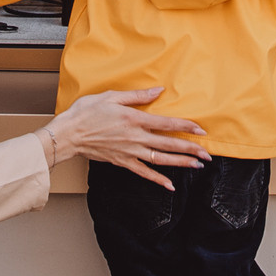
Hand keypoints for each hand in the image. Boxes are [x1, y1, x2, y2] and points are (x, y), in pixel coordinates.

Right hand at [44, 88, 208, 187]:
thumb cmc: (87, 112)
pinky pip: (144, 173)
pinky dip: (158, 180)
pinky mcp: (122, 162)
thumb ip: (138, 96)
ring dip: (180, 163)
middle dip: (190, 149)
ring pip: (161, 160)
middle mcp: (136, 137)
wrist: (68, 134)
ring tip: (197, 166)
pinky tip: (170, 185)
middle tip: (208, 154)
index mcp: (134, 119)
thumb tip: (159, 90)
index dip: (186, 126)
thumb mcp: (112, 97)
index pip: (167, 123)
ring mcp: (130, 152)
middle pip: (169, 144)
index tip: (201, 130)